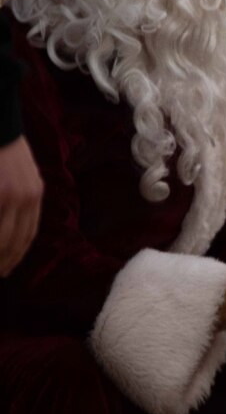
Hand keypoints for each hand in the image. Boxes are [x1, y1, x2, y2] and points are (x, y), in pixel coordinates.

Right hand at [0, 136, 43, 275]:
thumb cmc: (1, 144)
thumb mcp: (20, 171)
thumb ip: (17, 197)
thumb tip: (7, 223)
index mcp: (34, 193)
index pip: (26, 234)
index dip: (15, 255)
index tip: (5, 269)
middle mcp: (25, 198)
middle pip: (13, 241)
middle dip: (2, 261)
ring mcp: (8, 196)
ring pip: (1, 237)